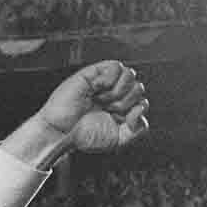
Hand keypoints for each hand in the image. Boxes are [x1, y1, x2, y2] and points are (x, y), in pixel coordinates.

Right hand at [34, 60, 148, 153]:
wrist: (63, 133)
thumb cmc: (85, 136)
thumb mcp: (119, 140)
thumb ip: (138, 129)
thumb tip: (143, 106)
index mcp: (122, 109)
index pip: (142, 102)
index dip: (137, 111)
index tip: (123, 120)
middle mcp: (115, 95)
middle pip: (139, 88)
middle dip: (127, 102)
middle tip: (110, 110)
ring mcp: (105, 83)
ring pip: (130, 75)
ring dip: (120, 90)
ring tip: (103, 99)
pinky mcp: (93, 73)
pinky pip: (116, 66)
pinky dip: (110, 78)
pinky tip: (98, 88)